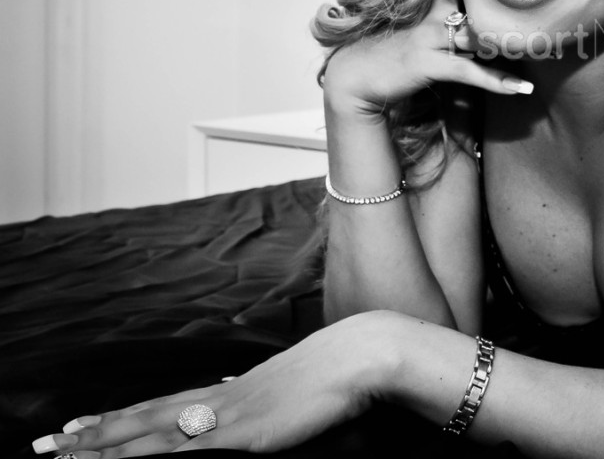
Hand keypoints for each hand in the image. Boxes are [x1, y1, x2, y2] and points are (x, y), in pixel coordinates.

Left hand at [32, 314, 396, 456]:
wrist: (360, 354)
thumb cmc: (335, 372)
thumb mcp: (288, 387)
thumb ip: (258, 397)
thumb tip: (240, 398)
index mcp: (229, 391)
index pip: (158, 407)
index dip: (116, 420)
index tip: (76, 428)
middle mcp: (220, 400)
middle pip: (144, 419)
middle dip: (93, 435)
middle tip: (44, 445)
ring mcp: (230, 416)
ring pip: (154, 435)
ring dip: (107, 447)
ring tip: (65, 454)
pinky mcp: (247, 434)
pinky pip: (191, 451)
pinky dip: (154, 458)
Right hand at [322, 0, 531, 116]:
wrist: (355, 78)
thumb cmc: (388, 55)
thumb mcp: (418, 33)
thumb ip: (447, 24)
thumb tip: (474, 25)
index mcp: (434, 6)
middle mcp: (436, 17)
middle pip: (481, 3)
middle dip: (514, 2)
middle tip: (551, 1)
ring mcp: (431, 38)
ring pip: (481, 37)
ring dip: (515, 45)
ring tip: (550, 47)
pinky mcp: (429, 64)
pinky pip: (469, 71)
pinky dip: (498, 81)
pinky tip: (522, 87)